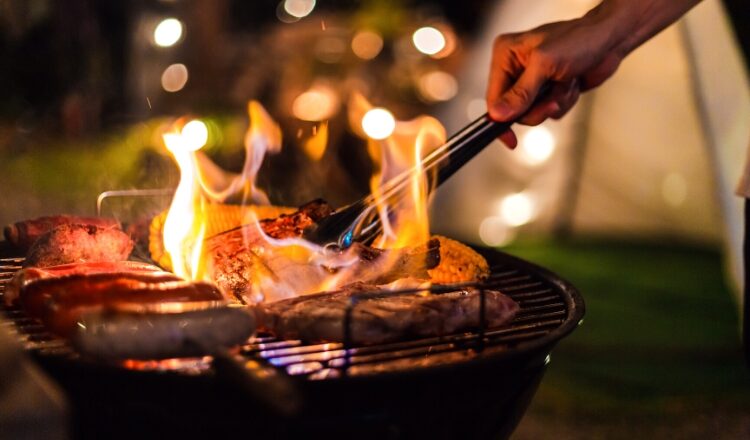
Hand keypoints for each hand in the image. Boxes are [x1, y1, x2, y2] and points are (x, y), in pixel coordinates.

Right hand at [487, 12, 626, 147]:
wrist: (609, 40)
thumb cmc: (579, 40)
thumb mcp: (545, 65)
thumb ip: (520, 93)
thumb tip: (498, 115)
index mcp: (506, 55)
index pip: (493, 97)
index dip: (500, 119)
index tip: (510, 139)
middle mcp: (515, 68)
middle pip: (513, 110)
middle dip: (537, 108)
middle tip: (553, 99)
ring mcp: (532, 80)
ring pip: (534, 113)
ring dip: (555, 102)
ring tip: (567, 83)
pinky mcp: (547, 90)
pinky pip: (549, 111)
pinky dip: (564, 102)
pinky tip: (572, 84)